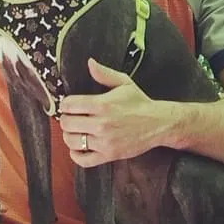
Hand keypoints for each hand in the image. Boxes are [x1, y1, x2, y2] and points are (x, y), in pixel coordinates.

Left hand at [59, 57, 175, 165]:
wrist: (158, 123)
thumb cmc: (140, 103)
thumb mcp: (124, 83)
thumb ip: (104, 74)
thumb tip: (90, 63)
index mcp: (102, 104)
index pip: (69, 105)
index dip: (66, 104)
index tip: (69, 105)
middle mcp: (101, 124)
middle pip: (67, 123)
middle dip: (66, 119)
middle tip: (72, 118)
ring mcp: (104, 141)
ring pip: (72, 141)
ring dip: (70, 136)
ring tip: (75, 131)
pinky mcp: (109, 155)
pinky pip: (83, 160)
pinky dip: (76, 155)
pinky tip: (79, 148)